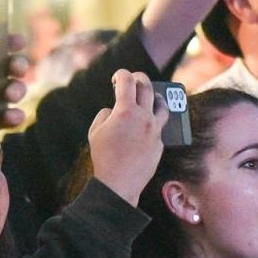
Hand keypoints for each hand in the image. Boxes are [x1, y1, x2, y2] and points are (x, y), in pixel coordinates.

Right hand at [89, 70, 165, 204]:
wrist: (119, 183)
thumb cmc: (104, 158)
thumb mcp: (95, 132)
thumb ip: (105, 114)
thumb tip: (113, 110)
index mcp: (126, 111)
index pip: (127, 81)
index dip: (121, 74)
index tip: (117, 76)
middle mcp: (144, 117)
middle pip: (147, 87)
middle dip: (139, 78)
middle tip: (133, 78)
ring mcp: (155, 130)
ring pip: (162, 105)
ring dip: (155, 97)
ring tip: (151, 97)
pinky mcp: (160, 143)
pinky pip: (159, 126)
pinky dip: (152, 122)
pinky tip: (147, 124)